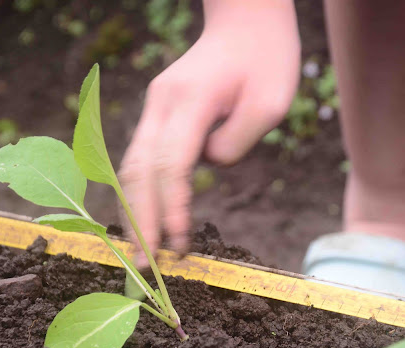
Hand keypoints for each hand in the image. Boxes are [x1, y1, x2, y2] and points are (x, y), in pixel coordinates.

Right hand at [119, 1, 299, 264]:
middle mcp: (162, 103)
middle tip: (146, 266)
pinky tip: (148, 218)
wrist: (246, 23)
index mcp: (190, 100)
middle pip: (140, 170)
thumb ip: (236, 142)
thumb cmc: (267, 59)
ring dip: (136, 209)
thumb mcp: (271, 102)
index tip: (179, 244)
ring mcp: (156, 106)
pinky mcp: (159, 112)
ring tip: (142, 251)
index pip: (172, 166)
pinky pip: (143, 157)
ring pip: (133, 165)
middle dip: (142, 220)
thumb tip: (208, 165)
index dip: (172, 209)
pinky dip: (143, 191)